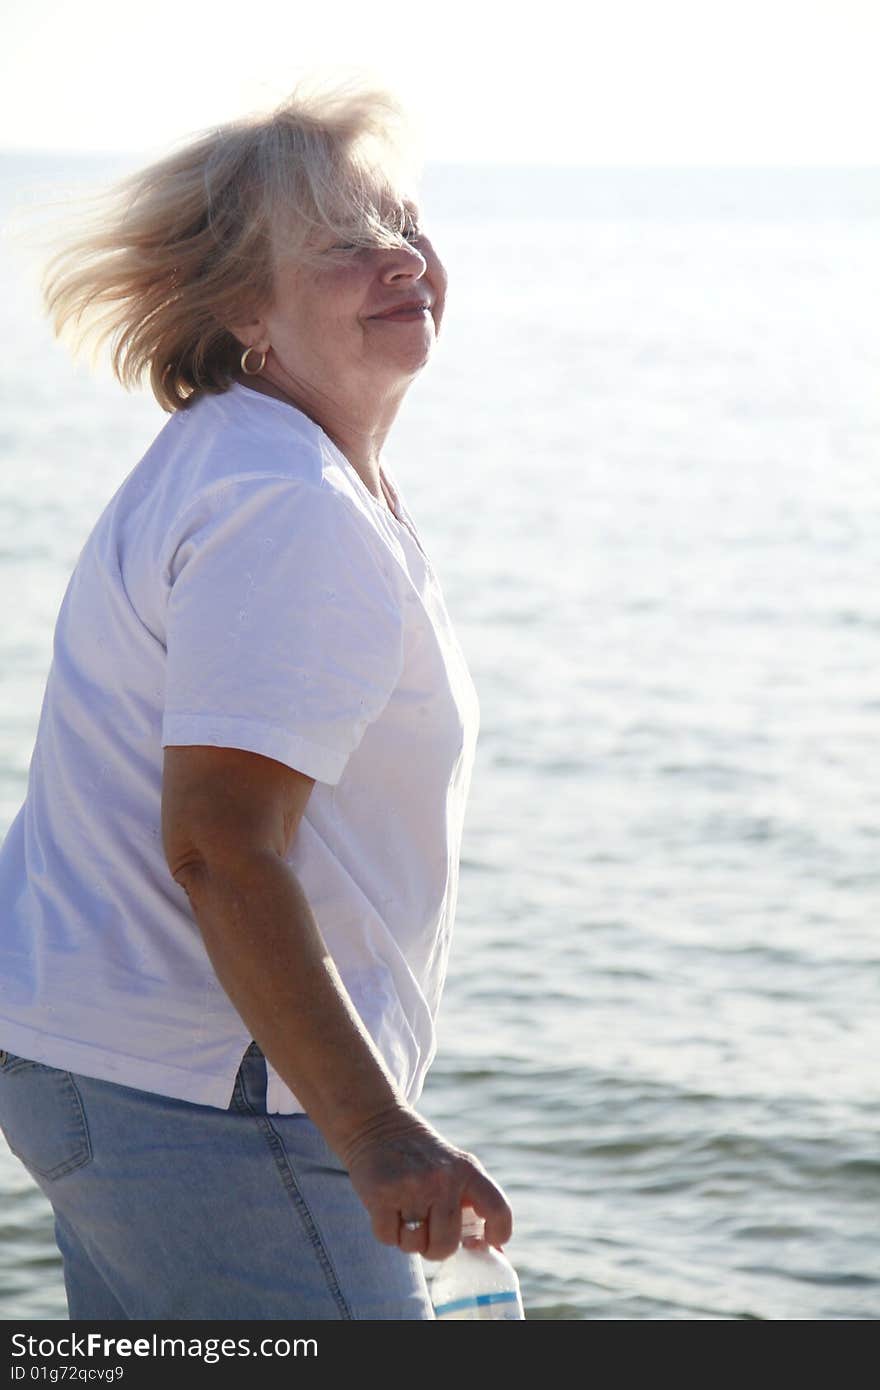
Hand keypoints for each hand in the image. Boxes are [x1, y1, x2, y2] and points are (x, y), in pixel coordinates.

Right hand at [340, 1103, 512, 1261]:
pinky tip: (387, 1208)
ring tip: (405, 1213)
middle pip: (446, 1245)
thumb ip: (473, 1202)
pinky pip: (388, 1238)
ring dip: (408, 1240)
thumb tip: (494, 1250)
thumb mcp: (454, 1166)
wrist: (377, 1122)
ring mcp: (411, 1185)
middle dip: (435, 1248)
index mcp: (467, 1169)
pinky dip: (386, 1231)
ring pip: (414, 1245)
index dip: (497, 1234)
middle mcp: (442, 1178)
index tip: (482, 1241)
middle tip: (427, 1231)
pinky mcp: (381, 1193)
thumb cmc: (421, 1156)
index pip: (498, 1210)